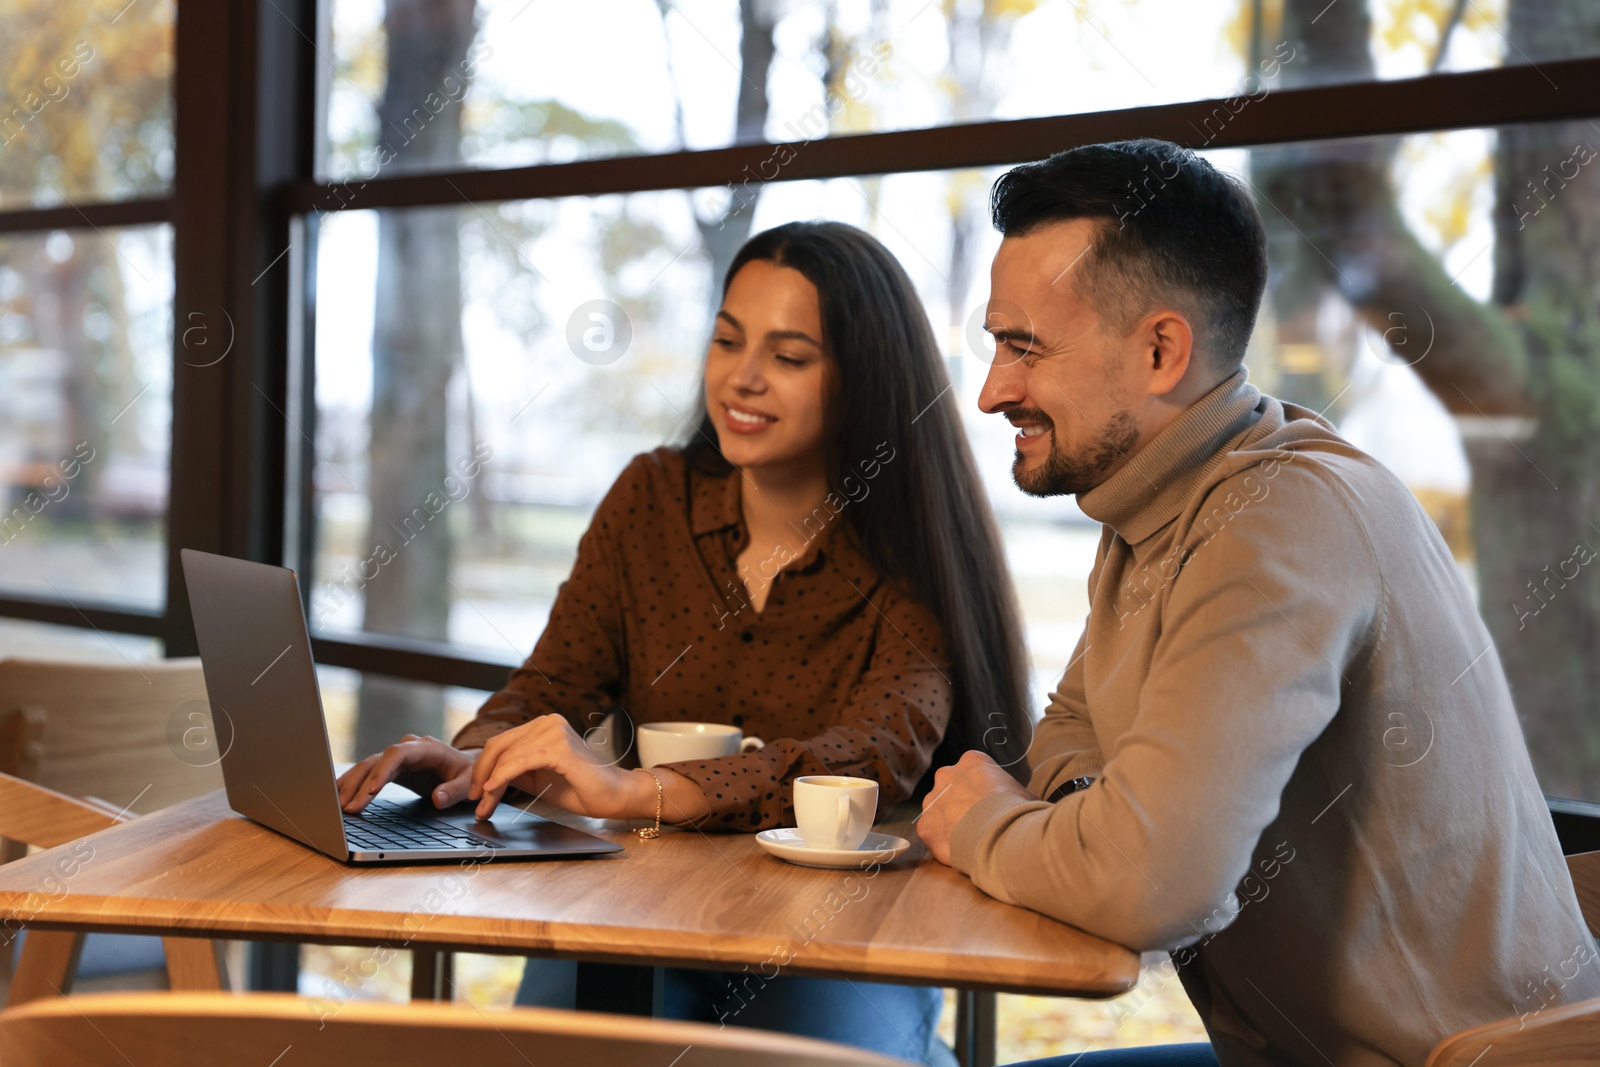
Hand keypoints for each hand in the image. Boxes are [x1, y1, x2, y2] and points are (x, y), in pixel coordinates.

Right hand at [337, 734, 476, 813]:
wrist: (464, 766)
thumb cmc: (467, 773)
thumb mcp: (468, 782)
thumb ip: (454, 791)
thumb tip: (437, 799)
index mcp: (426, 748)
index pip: (397, 754)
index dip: (382, 770)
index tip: (371, 790)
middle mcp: (407, 749)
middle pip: (376, 761)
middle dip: (360, 784)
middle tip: (347, 807)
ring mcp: (396, 757)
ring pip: (367, 767)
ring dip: (351, 785)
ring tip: (336, 805)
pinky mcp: (389, 767)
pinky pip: (367, 773)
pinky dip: (352, 784)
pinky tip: (337, 795)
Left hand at [468, 714, 653, 820]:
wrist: (617, 796)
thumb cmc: (583, 789)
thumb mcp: (539, 778)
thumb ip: (516, 772)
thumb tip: (484, 780)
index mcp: (544, 726)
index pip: (502, 742)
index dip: (483, 767)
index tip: (476, 792)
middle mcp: (548, 722)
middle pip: (498, 745)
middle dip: (480, 775)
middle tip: (475, 801)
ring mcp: (554, 732)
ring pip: (506, 756)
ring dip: (489, 784)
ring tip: (485, 806)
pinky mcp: (559, 748)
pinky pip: (519, 763)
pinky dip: (501, 779)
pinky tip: (493, 793)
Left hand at [919, 750, 1034, 866]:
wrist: (1002, 834)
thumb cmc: (1018, 812)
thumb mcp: (1023, 793)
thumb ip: (1010, 793)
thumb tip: (1018, 803)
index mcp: (972, 761)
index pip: (972, 772)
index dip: (982, 791)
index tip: (990, 806)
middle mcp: (946, 775)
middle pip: (950, 789)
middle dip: (960, 804)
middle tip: (977, 822)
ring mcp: (932, 800)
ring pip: (938, 811)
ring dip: (949, 823)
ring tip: (969, 839)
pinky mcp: (925, 825)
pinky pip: (932, 834)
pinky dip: (943, 843)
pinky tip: (960, 850)